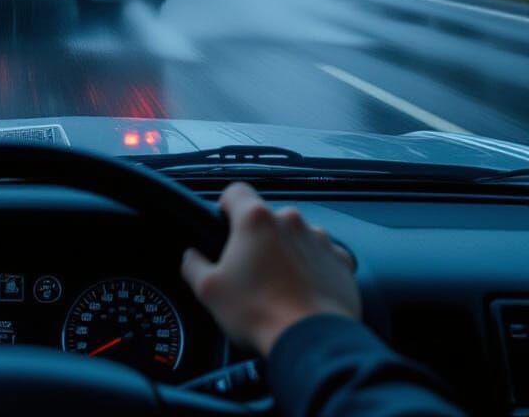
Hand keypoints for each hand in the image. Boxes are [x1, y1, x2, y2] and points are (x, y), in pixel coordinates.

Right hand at [181, 182, 358, 356]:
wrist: (312, 341)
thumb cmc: (259, 312)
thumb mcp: (209, 290)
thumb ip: (194, 265)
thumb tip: (191, 257)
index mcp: (256, 220)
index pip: (236, 191)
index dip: (227, 206)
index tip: (225, 225)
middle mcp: (290, 221)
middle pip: (267, 218)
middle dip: (259, 237)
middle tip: (251, 268)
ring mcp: (319, 239)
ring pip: (296, 235)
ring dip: (287, 251)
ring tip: (281, 284)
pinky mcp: (341, 260)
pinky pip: (324, 255)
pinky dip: (315, 267)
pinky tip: (306, 289)